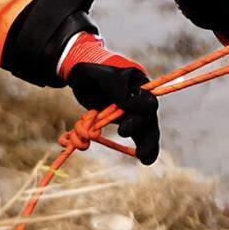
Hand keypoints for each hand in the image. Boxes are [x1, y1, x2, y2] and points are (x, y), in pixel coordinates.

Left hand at [59, 33, 159, 164]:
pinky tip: (145, 159)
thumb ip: (118, 88)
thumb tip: (131, 104)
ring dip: (147, 145)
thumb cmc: (93, 70)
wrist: (82, 74)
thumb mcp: (103, 76)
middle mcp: (139, 99)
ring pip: (145, 129)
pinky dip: (142, 147)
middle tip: (132, 143)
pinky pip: (136, 135)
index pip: (146, 100)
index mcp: (139, 84)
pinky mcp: (125, 121)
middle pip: (147, 118)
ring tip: (146, 159)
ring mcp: (132, 111)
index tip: (125, 115)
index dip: (139, 109)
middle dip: (139, 131)